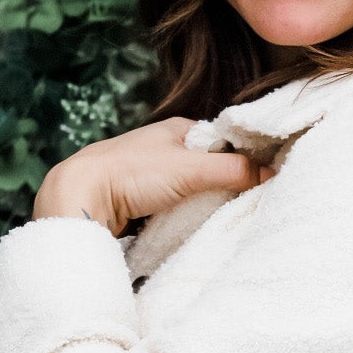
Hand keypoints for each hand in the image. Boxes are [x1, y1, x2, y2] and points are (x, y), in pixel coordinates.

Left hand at [33, 118, 271, 233]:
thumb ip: (234, 171)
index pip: (225, 140)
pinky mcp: (140, 198)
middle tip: (245, 202)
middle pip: (210, 166)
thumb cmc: (130, 173)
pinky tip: (191, 223)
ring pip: (192, 188)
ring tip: (220, 215)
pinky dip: (185, 213)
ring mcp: (152, 173)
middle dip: (226, 183)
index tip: (265, 177)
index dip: (245, 158)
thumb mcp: (191, 169)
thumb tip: (272, 173)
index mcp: (178, 129)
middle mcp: (166, 147)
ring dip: (204, 201)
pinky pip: (175, 205)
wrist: (79, 198)